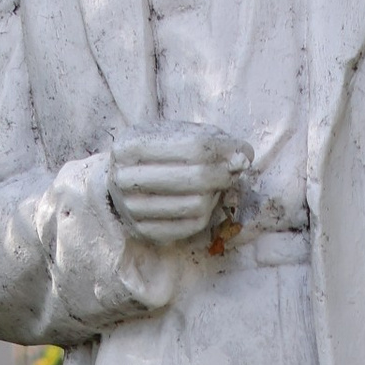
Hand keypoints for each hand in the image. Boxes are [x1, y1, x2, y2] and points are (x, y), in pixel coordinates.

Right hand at [107, 127, 249, 247]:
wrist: (120, 179)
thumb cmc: (155, 153)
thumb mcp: (175, 134)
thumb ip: (210, 139)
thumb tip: (244, 155)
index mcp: (131, 145)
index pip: (194, 148)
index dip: (225, 151)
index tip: (241, 153)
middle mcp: (125, 178)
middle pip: (197, 178)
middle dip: (224, 174)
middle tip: (232, 171)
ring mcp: (132, 208)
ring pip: (197, 205)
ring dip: (215, 194)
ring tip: (213, 185)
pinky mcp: (143, 231)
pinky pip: (191, 226)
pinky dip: (206, 213)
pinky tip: (203, 200)